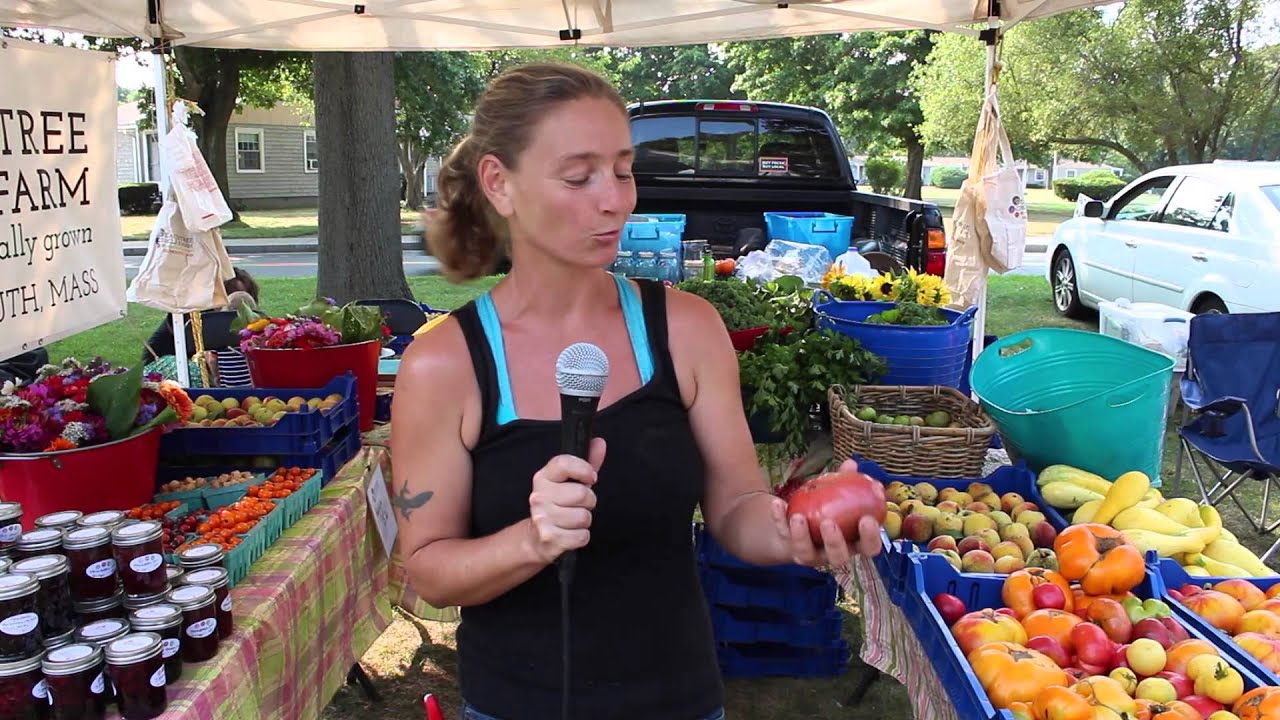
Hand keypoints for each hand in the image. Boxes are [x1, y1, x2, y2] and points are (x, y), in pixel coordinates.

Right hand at [527, 438, 605, 564]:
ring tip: (572, 520)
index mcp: (543, 477)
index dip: (584, 469)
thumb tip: (600, 442)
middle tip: (578, 505)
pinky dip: (581, 537)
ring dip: (584, 521)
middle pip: (582, 494)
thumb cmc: (558, 505)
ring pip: (584, 517)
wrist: (537, 537)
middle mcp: (539, 496)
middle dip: (588, 502)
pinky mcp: (549, 538)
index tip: (589, 477)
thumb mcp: (571, 482)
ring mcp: (542, 518)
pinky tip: (570, 533)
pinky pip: (582, 536)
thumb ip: (587, 463)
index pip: (565, 463)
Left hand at [769, 459, 881, 569]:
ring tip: (798, 516)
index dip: (871, 537)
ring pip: (807, 554)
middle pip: (839, 558)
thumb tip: (851, 464)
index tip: (867, 519)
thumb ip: (847, 480)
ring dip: (802, 536)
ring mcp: (810, 555)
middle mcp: (833, 554)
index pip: (869, 547)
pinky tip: (777, 503)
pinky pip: (783, 535)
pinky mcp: (789, 549)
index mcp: (854, 543)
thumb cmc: (830, 507)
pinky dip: (779, 519)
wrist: (800, 524)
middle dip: (835, 542)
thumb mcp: (839, 493)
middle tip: (829, 523)